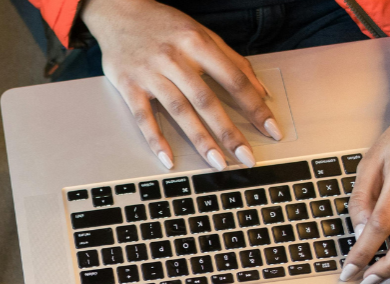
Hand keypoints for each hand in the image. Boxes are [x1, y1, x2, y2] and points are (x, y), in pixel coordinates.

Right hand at [82, 0, 281, 169]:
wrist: (118, 11)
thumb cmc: (164, 24)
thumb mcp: (201, 33)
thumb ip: (232, 60)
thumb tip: (261, 90)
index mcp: (197, 43)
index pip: (234, 78)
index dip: (255, 106)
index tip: (271, 128)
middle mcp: (174, 58)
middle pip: (206, 100)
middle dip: (229, 131)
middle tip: (247, 157)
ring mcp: (150, 73)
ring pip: (179, 110)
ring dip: (200, 139)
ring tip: (217, 163)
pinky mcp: (128, 85)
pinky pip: (143, 116)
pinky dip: (155, 139)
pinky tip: (169, 158)